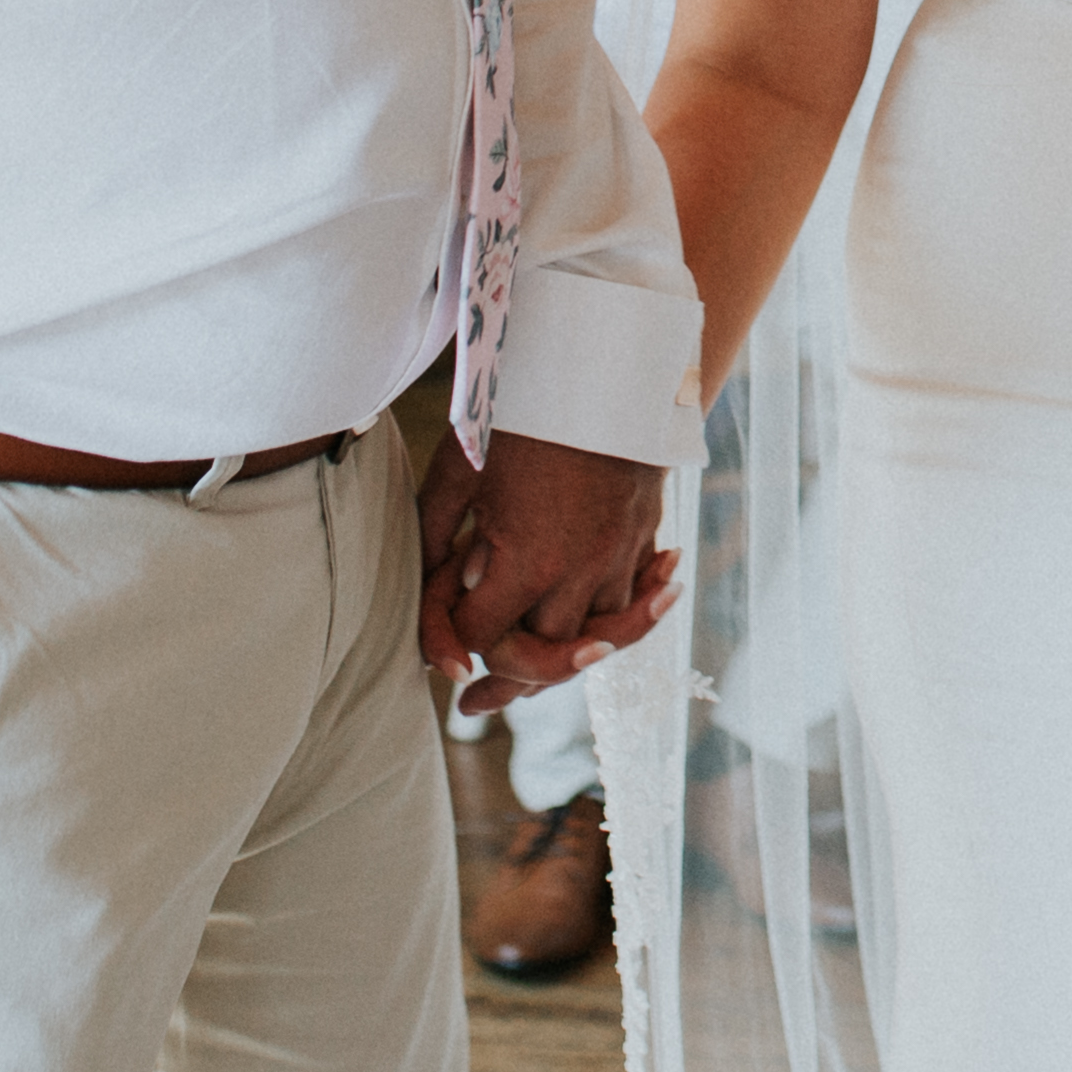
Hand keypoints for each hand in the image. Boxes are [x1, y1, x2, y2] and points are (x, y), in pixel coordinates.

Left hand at [418, 431, 679, 713]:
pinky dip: (611, 625)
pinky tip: (593, 635)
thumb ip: (434, 536)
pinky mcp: (644, 538)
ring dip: (561, 663)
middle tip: (475, 706)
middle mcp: (581, 570)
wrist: (601, 365)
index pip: (483, 635)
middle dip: (507, 680)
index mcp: (529, 558)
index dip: (453, 646)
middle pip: (545, 656)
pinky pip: (629, 605)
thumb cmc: (519, 414)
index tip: (442, 657)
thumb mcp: (460, 469)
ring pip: (594, 640)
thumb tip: (427, 589)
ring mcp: (620, 556)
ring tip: (529, 685)